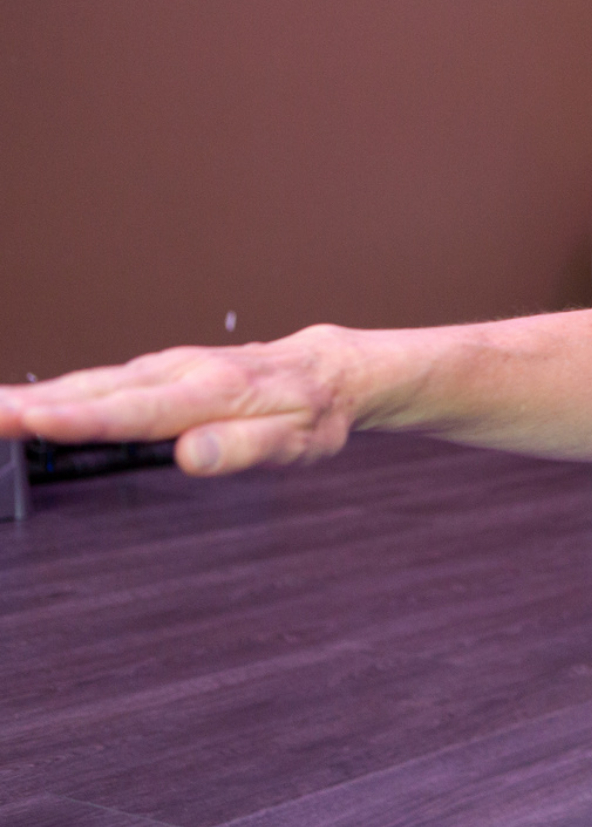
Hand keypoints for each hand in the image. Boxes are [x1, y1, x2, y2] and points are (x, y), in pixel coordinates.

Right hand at [0, 330, 357, 474]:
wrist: (326, 369)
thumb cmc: (311, 410)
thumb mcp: (297, 440)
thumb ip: (245, 448)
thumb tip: (193, 458)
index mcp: (213, 391)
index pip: (137, 411)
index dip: (83, 419)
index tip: (34, 421)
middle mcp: (180, 372)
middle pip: (96, 392)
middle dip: (32, 404)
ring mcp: (164, 368)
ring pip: (89, 383)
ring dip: (32, 394)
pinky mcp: (155, 372)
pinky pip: (99, 382)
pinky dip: (55, 390)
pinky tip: (21, 402)